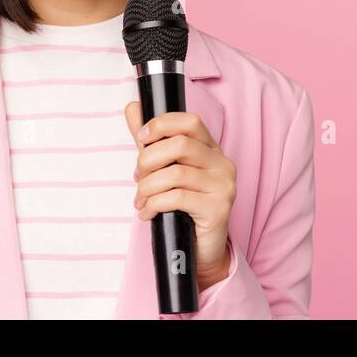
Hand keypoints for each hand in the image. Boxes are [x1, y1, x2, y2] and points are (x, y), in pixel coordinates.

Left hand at [124, 103, 236, 288]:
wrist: (200, 249)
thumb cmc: (183, 207)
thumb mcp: (165, 170)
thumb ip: (150, 141)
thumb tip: (133, 107)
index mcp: (211, 150)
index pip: (190, 122)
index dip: (162, 125)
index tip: (142, 138)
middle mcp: (222, 164)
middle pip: (180, 145)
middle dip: (148, 161)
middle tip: (139, 178)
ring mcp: (223, 186)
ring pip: (175, 174)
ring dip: (147, 188)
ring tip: (141, 200)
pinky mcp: (218, 209)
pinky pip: (177, 198)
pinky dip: (154, 205)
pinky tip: (148, 213)